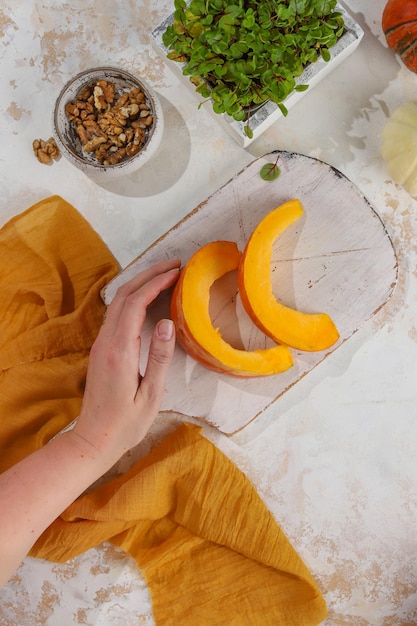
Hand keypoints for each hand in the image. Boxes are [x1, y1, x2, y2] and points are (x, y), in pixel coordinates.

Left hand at [71, 258, 179, 467]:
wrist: (94, 439)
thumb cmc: (126, 423)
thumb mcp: (150, 395)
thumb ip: (159, 358)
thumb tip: (166, 323)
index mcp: (119, 351)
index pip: (135, 304)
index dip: (155, 283)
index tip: (176, 272)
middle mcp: (106, 341)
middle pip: (124, 295)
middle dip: (148, 274)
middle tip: (174, 265)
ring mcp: (100, 344)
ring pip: (118, 302)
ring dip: (140, 284)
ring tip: (164, 275)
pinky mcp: (101, 349)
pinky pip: (116, 313)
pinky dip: (133, 298)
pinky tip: (147, 298)